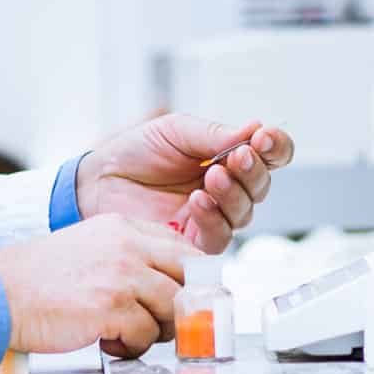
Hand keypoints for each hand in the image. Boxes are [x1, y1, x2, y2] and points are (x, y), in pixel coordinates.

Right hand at [0, 215, 190, 357]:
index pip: (184, 249)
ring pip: (172, 309)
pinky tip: (108, 342)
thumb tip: (168, 286)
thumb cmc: (37, 279)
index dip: (192, 279)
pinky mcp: (111, 308)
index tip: (187, 297)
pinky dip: (132, 347)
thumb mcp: (90, 248)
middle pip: (187, 278)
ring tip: (125, 333)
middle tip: (166, 323)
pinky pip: (146, 334)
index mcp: (123, 228)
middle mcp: (127, 247)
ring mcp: (121, 276)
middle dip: (183, 307)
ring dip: (154, 331)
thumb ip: (129, 258)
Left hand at [76, 114, 296, 253]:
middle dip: (254, 170)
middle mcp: (225, 189)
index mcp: (227, 157)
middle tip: (239, 156)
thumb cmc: (135, 154)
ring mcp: (212, 217)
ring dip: (234, 192)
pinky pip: (219, 236)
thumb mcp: (175, 130)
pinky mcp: (194, 243)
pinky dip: (214, 216)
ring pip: (244, 212)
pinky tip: (198, 201)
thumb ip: (214, 133)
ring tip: (212, 175)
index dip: (275, 147)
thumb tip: (253, 130)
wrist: (97, 181)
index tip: (265, 137)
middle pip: (261, 186)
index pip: (268, 155)